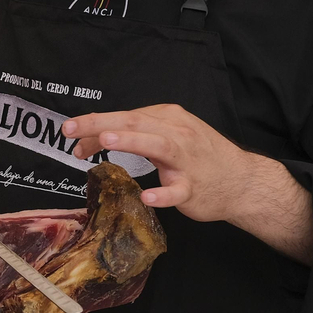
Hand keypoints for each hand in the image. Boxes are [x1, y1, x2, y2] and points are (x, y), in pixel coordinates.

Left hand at [65, 104, 312, 261]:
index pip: (126, 117)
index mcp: (167, 119)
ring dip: (131, 141)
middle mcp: (177, 133)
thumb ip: (132, 137)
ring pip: (158, 145)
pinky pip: (178, 189)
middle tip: (71, 128)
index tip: (69, 132)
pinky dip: (163, 193)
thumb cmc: (199, 158)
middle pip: (136, 123)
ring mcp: (187, 160)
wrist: (243, 181)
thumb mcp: (166, 138)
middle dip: (101, 124)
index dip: (95, 123)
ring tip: (106, 141)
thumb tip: (88, 140)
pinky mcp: (194, 187)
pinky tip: (147, 195)